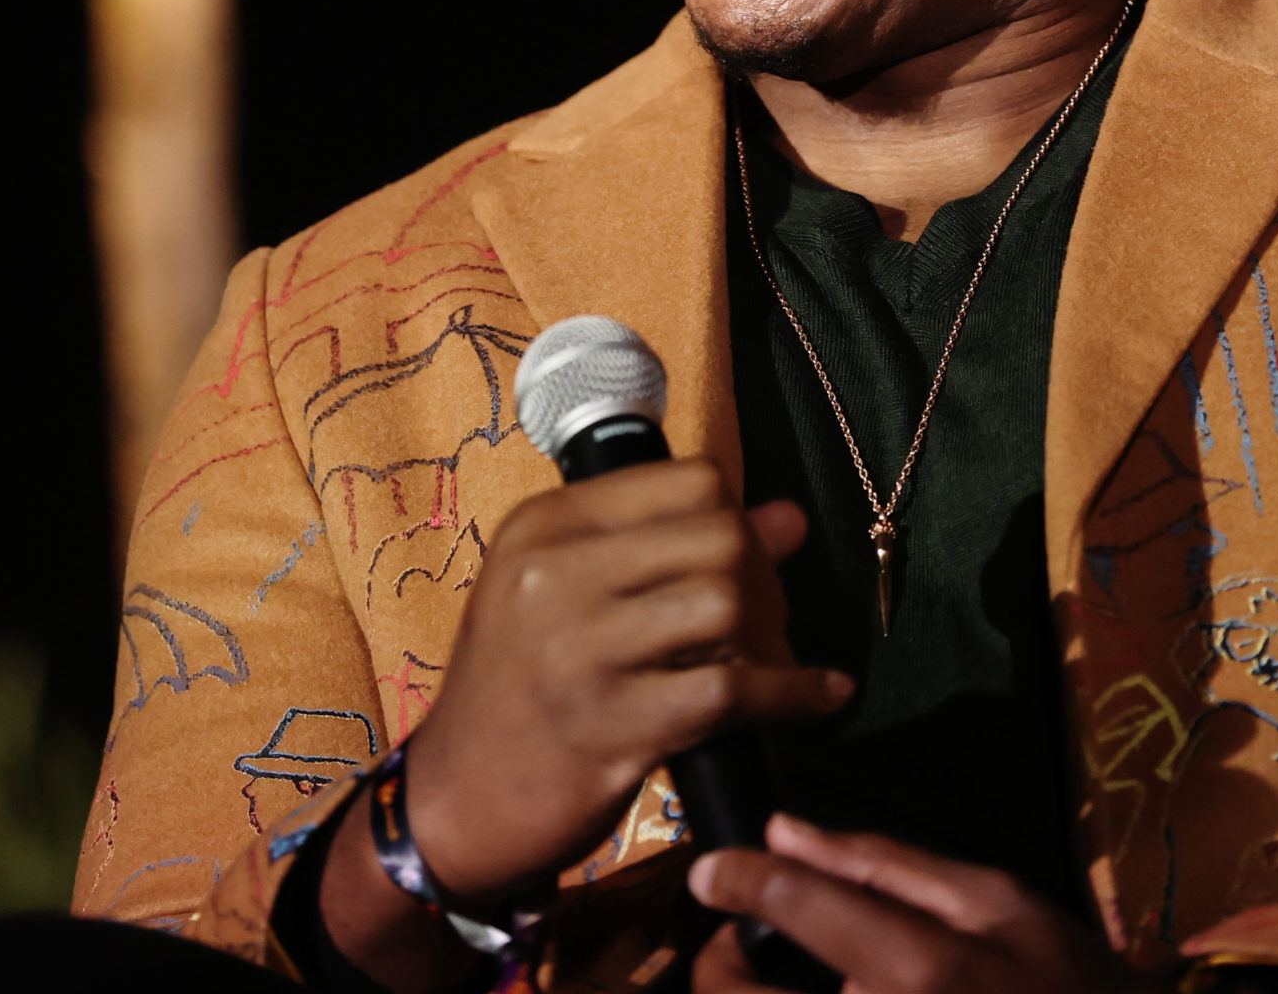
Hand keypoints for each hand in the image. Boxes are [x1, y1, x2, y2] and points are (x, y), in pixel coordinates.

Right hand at [413, 464, 848, 895]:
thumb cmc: (520, 687)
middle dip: (763, 578)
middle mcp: (554, 576)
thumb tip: (790, 519)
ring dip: (772, 637)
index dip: (737, 518)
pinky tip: (820, 697)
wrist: (457, 798)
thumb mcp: (564, 593)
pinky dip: (795, 693)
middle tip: (763, 621)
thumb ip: (668, 547)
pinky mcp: (616, 725)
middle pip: (719, 537)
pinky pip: (735, 691)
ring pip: (728, 606)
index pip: (690, 481)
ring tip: (767, 662)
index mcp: (543, 526)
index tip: (739, 558)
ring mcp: (582, 652)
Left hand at [690, 815, 1152, 993]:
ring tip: (780, 983)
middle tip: (744, 950)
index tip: (712, 871)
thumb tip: (785, 831)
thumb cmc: (1068, 984)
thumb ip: (885, 863)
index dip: (736, 878)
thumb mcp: (998, 902)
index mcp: (917, 967)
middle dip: (722, 967)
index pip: (792, 905)